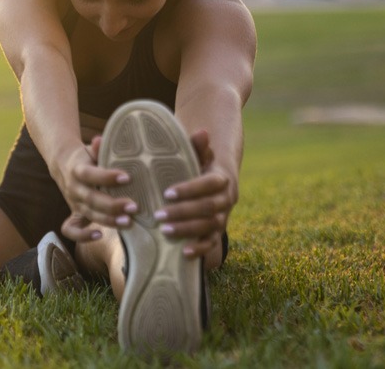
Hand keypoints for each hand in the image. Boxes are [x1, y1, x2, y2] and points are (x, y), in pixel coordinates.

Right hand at [58, 136, 138, 241]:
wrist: (64, 165)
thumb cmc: (87, 157)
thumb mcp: (91, 149)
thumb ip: (98, 148)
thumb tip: (100, 140)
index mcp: (77, 169)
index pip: (89, 174)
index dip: (107, 177)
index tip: (128, 177)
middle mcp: (74, 188)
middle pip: (90, 199)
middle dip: (113, 205)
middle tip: (134, 206)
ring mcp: (74, 203)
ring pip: (88, 214)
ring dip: (108, 220)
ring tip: (128, 221)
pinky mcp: (74, 213)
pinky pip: (71, 229)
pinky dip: (82, 236)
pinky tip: (99, 235)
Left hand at [155, 130, 236, 259]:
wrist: (211, 184)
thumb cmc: (196, 167)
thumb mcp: (196, 156)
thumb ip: (197, 147)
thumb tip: (202, 132)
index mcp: (221, 179)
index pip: (209, 184)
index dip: (189, 189)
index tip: (166, 192)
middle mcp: (226, 199)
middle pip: (208, 207)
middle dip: (183, 212)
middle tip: (158, 215)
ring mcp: (223, 217)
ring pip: (210, 226)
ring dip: (187, 229)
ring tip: (164, 230)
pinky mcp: (216, 232)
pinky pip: (212, 243)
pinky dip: (200, 249)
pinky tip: (183, 252)